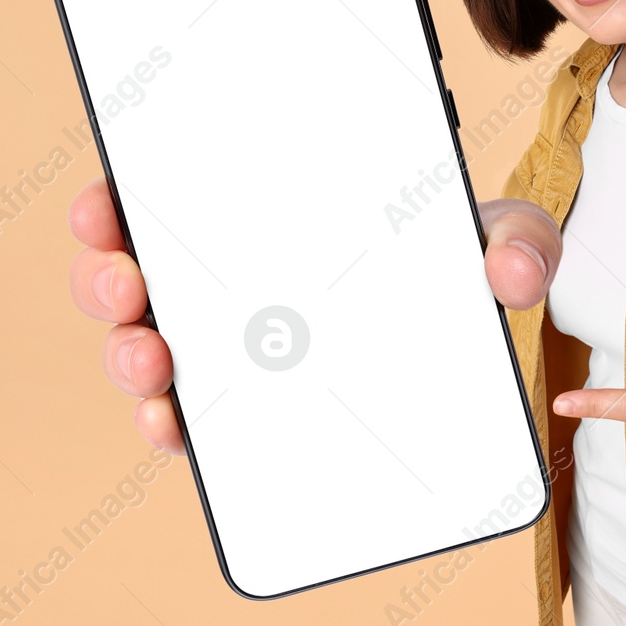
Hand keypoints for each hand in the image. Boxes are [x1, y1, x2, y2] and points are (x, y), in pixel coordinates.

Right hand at [66, 179, 562, 452]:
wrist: (473, 329)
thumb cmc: (462, 263)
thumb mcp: (501, 237)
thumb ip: (519, 242)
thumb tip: (511, 272)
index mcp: (264, 216)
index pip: (167, 198)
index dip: (117, 202)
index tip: (106, 203)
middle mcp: (232, 279)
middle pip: (136, 274)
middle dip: (108, 278)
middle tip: (127, 281)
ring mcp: (234, 347)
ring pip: (149, 346)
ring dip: (128, 354)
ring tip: (152, 361)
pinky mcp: (247, 410)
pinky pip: (190, 418)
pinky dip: (168, 423)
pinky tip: (175, 427)